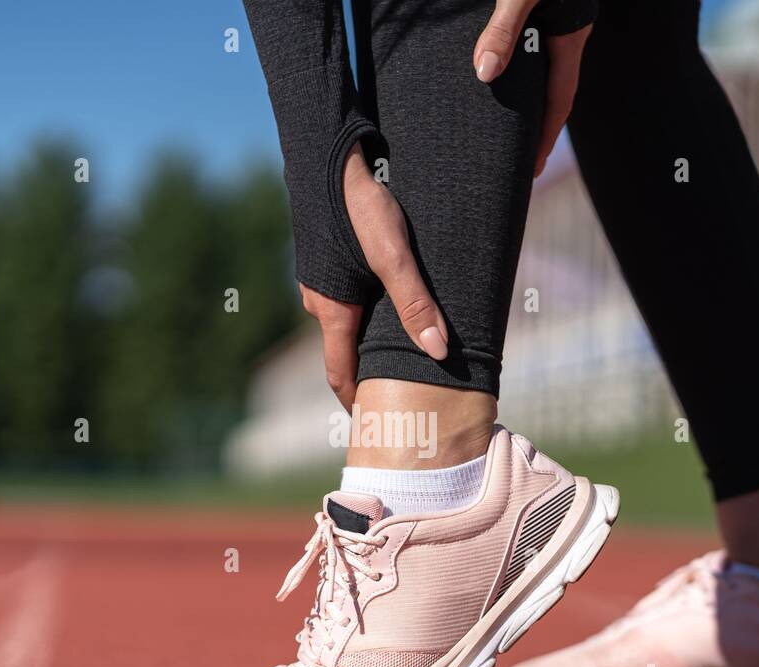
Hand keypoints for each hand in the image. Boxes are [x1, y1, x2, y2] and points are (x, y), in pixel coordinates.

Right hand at [300, 144, 448, 409]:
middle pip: (342, 347)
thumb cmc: (361, 201)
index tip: (367, 420)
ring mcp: (319, 274)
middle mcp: (319, 296)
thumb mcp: (395, 255)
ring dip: (365, 336)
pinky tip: (385, 296)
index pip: (338, 371)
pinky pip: (344, 290)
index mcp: (332, 307)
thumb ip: (416, 304)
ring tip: (395, 347)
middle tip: (390, 390)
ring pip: (343, 317)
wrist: (330, 153)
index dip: (354, 399)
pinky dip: (363, 306)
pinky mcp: (325, 253)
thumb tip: (439, 352)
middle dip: (364, 371)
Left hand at [472, 0, 591, 176]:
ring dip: (526, 101)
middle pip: (551, 94)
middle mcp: (565, 34)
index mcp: (568, 38)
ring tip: (508, 129)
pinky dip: (517, 72)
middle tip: (520, 162)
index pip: (559, 101)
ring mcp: (555, 24)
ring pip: (540, 73)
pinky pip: (529, 52)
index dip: (546, 137)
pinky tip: (498, 80)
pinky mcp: (541, 11)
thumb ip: (503, 29)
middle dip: (537, 128)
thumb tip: (485, 73)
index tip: (532, 169)